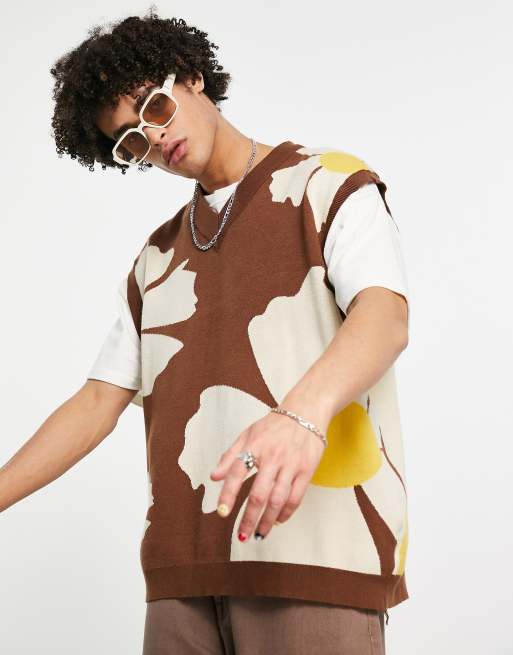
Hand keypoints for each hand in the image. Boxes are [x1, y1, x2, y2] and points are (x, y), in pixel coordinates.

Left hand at [209, 407, 326, 541]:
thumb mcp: (248, 434)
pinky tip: (278, 520)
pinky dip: (286, 512)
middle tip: (242, 534)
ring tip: (259, 534)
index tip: (222, 512)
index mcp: (255, 446)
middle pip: (258, 494)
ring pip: (278, 500)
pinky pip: (296, 497)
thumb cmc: (275, 424)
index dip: (228, 494)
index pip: (237, 472)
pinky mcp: (306, 470)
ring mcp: (291, 464)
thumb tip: (214, 477)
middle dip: (249, 518)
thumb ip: (230, 456)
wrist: (306, 411)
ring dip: (267, 521)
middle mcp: (272, 457)